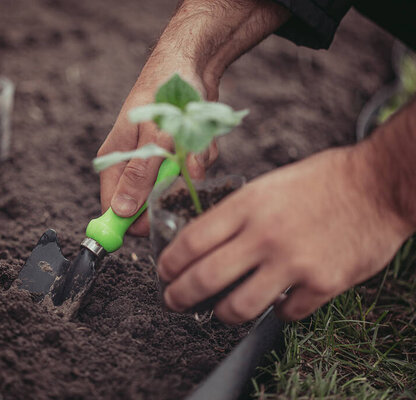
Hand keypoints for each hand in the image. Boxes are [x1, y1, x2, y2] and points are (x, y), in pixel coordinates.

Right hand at [97, 62, 216, 235]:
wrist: (190, 65)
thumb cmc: (162, 94)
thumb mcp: (152, 136)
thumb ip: (139, 175)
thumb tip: (122, 212)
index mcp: (115, 163)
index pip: (115, 209)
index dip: (134, 221)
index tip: (157, 219)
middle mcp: (134, 166)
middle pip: (150, 202)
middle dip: (172, 186)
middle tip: (182, 164)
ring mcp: (158, 161)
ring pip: (178, 186)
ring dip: (190, 167)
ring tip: (190, 140)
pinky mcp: (178, 155)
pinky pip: (193, 171)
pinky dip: (201, 155)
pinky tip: (198, 135)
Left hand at [157, 147, 412, 322]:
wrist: (377, 185)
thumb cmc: (321, 181)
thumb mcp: (267, 186)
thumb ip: (235, 213)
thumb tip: (203, 240)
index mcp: (247, 205)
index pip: (191, 241)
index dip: (170, 263)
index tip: (164, 273)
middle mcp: (264, 235)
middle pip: (204, 278)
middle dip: (179, 296)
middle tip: (173, 301)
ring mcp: (292, 262)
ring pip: (239, 307)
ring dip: (222, 314)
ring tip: (219, 312)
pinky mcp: (322, 284)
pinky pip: (285, 314)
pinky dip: (275, 313)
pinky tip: (275, 303)